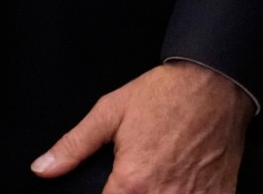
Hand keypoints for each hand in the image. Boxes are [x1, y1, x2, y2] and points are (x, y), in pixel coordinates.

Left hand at [33, 61, 254, 192]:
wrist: (216, 79)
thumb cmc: (168, 93)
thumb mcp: (111, 111)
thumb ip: (74, 145)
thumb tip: (43, 168)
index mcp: (133, 183)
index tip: (112, 190)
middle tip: (138, 180)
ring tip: (157, 182)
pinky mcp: (219, 193)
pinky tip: (183, 186)